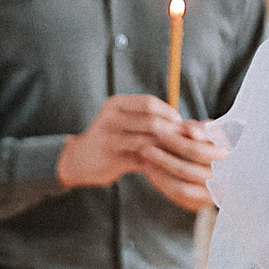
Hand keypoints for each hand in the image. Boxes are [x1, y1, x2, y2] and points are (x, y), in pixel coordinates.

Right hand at [56, 96, 218, 208]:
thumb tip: (189, 125)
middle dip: (173, 132)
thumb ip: (150, 120)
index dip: (169, 113)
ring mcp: (110, 140)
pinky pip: (142, 160)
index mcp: (115, 104)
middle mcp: (111, 119)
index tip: (181, 124)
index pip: (149, 103)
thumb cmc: (111, 138)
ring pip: (149, 142)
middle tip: (187, 142)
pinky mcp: (112, 160)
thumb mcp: (124, 121)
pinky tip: (167, 166)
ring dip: (168, 149)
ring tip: (181, 154)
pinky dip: (157, 162)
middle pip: (152, 122)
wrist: (79, 159)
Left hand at [137, 116, 222, 212]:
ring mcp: (212, 196)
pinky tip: (151, 172)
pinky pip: (177, 197)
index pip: (196, 151)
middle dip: (163, 158)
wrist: (220, 167)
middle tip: (144, 148)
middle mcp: (222, 181)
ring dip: (159, 174)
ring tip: (145, 160)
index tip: (158, 132)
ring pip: (180, 188)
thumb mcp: (210, 131)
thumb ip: (200, 128)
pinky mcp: (200, 204)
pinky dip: (161, 184)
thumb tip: (188, 130)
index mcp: (227, 160)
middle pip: (187, 170)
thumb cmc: (212, 142)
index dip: (175, 141)